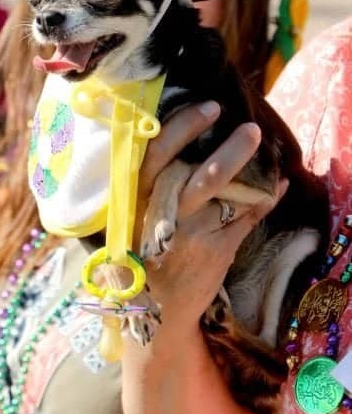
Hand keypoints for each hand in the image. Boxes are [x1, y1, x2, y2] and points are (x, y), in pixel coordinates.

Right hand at [136, 102, 287, 329]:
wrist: (156, 305)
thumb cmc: (143, 248)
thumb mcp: (135, 212)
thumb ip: (153, 179)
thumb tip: (185, 133)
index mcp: (139, 197)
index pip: (158, 153)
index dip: (184, 126)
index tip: (210, 107)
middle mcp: (166, 214)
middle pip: (203, 174)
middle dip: (231, 149)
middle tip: (251, 127)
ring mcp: (193, 233)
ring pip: (228, 193)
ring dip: (251, 167)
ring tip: (263, 145)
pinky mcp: (217, 250)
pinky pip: (247, 216)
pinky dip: (266, 198)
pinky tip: (277, 184)